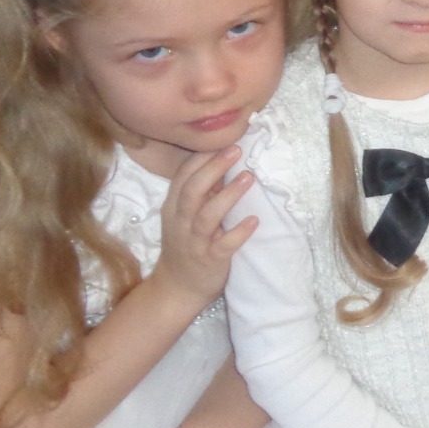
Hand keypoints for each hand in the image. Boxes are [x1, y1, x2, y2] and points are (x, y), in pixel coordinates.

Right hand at [150, 147, 255, 312]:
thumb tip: (224, 159)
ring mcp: (194, 242)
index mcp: (174, 207)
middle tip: (237, 150)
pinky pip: (224, 245)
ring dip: (228, 196)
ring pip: (207, 216)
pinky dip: (239, 233)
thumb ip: (202, 191)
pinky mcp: (210, 260)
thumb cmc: (187, 244)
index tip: (223, 139)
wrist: (177, 288)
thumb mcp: (186, 216)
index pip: (183, 176)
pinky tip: (254, 220)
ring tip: (249, 177)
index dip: (201, 157)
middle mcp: (181, 222)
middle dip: (213, 168)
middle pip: (192, 191)